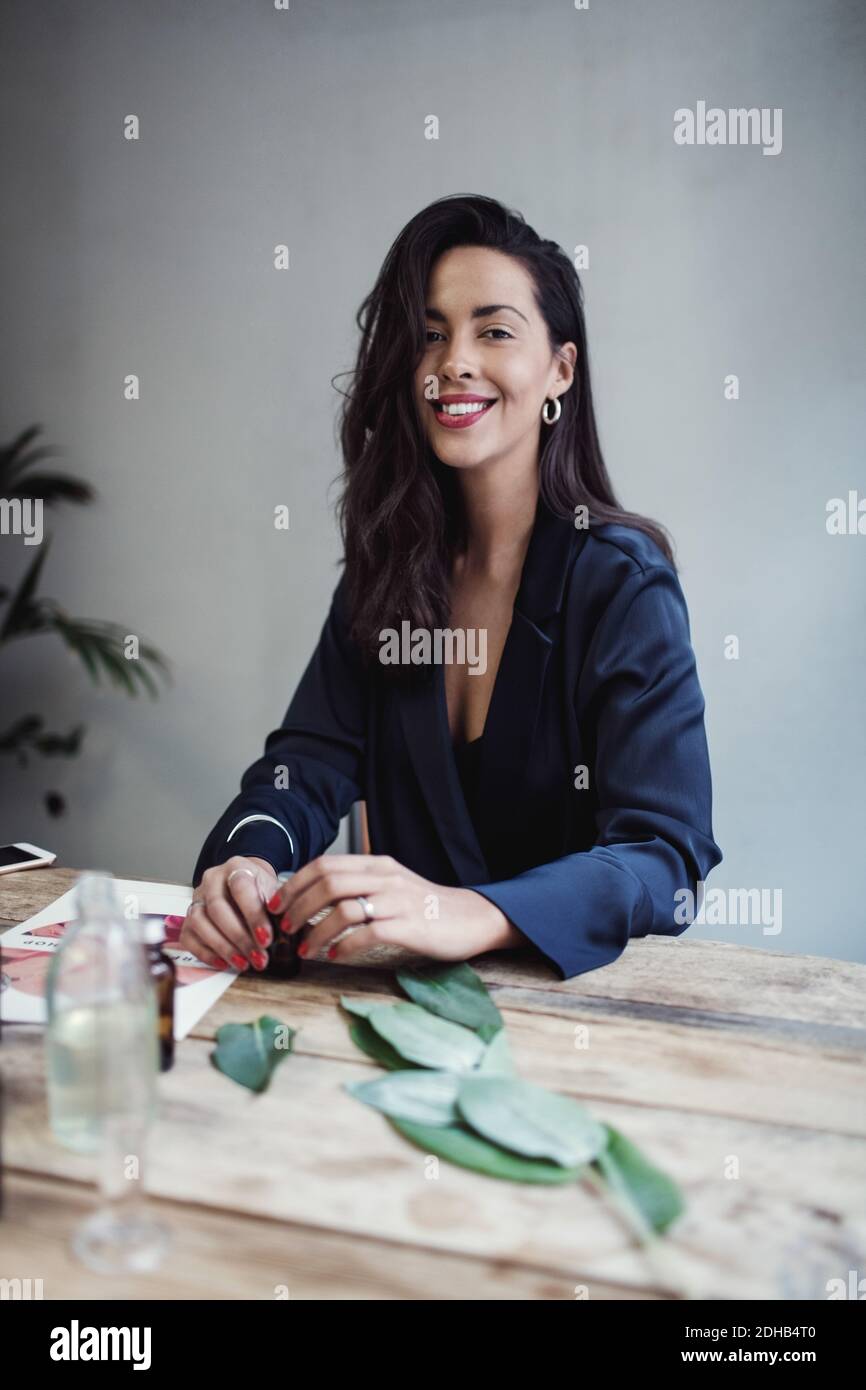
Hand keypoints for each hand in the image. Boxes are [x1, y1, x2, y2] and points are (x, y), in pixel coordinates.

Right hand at [180, 855, 278, 971]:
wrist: (247, 883)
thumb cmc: (261, 890)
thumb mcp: (274, 891)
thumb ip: (279, 907)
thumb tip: (288, 929)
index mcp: (236, 867)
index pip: (240, 887)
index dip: (253, 915)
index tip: (267, 939)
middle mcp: (212, 880)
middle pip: (217, 908)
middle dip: (239, 937)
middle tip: (258, 958)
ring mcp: (197, 898)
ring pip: (199, 922)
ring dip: (222, 947)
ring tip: (243, 963)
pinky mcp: (188, 917)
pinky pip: (188, 937)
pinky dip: (205, 953)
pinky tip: (224, 963)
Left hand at [266, 853, 518, 967]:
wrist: (473, 918)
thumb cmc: (427, 907)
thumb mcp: (391, 886)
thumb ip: (360, 886)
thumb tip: (315, 898)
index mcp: (377, 864)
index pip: (325, 865)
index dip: (295, 883)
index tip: (277, 904)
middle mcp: (385, 877)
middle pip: (328, 883)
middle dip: (298, 906)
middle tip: (285, 927)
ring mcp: (398, 901)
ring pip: (344, 907)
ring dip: (316, 929)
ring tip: (305, 947)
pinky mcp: (409, 926)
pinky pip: (367, 933)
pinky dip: (344, 946)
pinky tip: (334, 956)